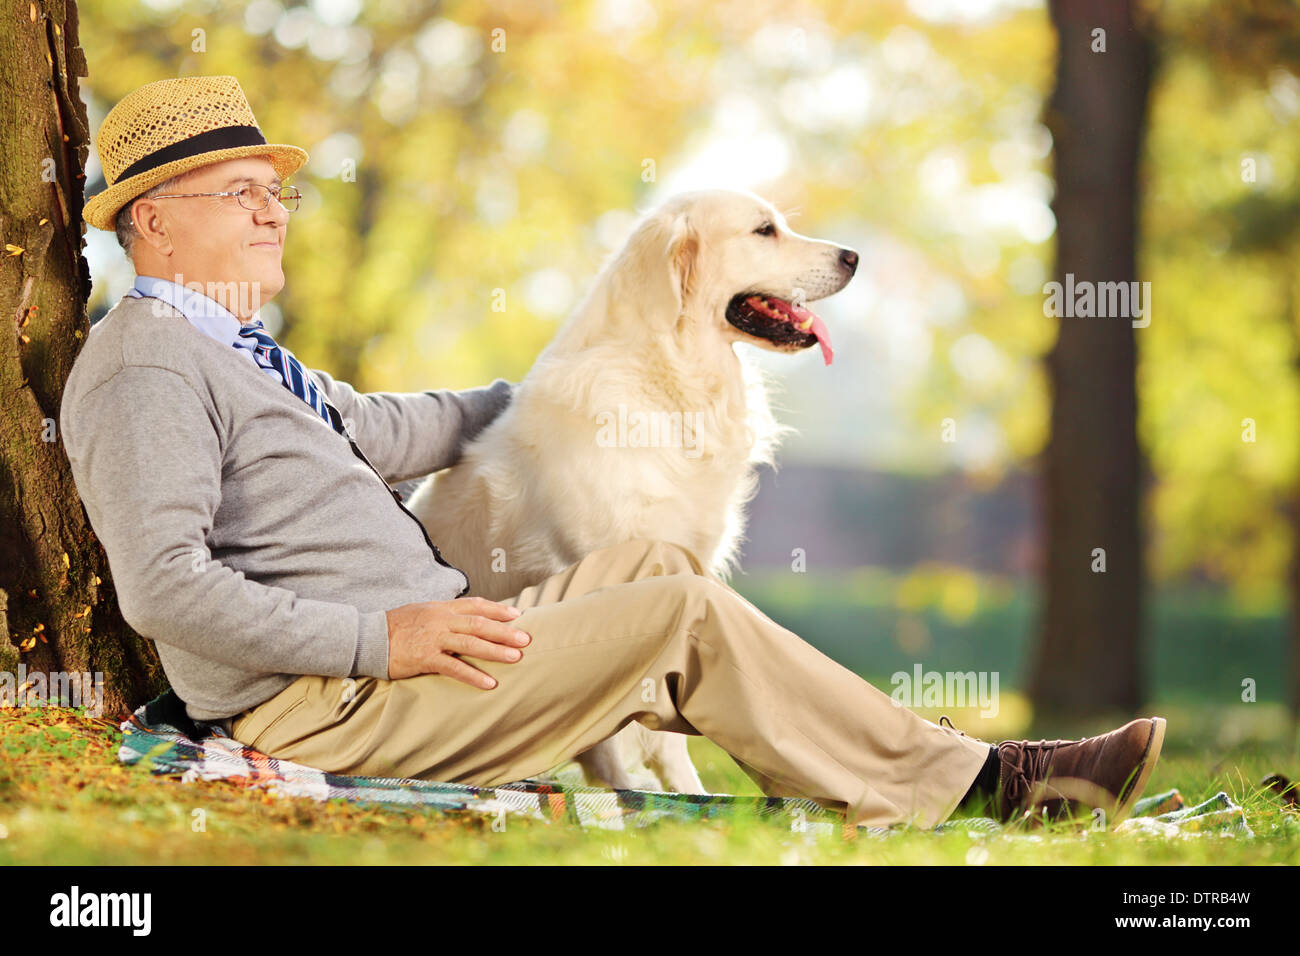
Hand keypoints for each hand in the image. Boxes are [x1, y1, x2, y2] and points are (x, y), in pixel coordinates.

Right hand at [385, 596, 530, 685]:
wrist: (368, 638)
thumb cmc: (396, 626)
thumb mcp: (422, 611)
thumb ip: (445, 614)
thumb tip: (467, 617)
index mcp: (441, 608)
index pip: (475, 605)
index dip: (498, 609)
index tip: (517, 614)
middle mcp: (441, 620)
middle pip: (479, 624)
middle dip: (505, 631)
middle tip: (526, 638)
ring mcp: (434, 638)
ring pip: (471, 643)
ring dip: (495, 651)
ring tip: (516, 658)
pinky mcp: (425, 658)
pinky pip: (454, 667)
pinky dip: (473, 675)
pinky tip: (489, 683)